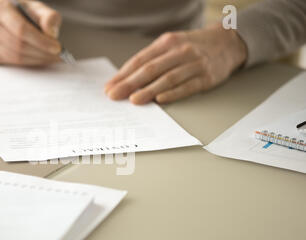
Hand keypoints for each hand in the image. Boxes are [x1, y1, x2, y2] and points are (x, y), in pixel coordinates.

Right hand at [0, 0, 61, 65]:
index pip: (21, 29)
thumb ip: (48, 17)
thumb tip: (50, 34)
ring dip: (37, 60)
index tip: (57, 48)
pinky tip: (40, 59)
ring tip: (51, 58)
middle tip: (58, 56)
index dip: (41, 41)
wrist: (6, 16)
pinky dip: (29, 63)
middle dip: (41, 53)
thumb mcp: (38, 8)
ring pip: (16, 57)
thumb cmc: (23, 11)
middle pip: (19, 45)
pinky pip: (12, 63)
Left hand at [104, 24, 247, 104]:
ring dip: (149, 90)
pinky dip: (173, 93)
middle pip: (151, 69)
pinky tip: (160, 99)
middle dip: (130, 83)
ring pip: (167, 78)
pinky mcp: (206, 78)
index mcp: (167, 43)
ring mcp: (194, 64)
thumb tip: (126, 79)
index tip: (110, 86)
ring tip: (134, 100)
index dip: (123, 74)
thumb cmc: (193, 47)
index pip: (140, 60)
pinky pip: (187, 86)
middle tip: (115, 95)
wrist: (227, 43)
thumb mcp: (171, 45)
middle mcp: (180, 52)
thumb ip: (151, 60)